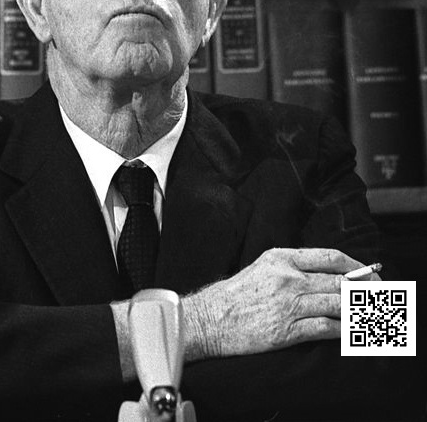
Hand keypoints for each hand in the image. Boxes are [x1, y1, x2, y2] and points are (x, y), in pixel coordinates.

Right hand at [182, 247, 371, 360]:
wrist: (210, 318)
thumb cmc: (235, 294)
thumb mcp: (263, 267)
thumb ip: (292, 266)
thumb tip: (327, 273)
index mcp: (281, 258)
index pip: (330, 257)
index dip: (356, 266)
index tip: (369, 272)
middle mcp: (287, 278)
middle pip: (339, 281)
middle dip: (364, 289)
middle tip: (378, 295)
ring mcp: (288, 304)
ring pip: (337, 304)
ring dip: (358, 310)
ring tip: (369, 313)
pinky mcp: (286, 330)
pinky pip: (325, 328)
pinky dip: (343, 330)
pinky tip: (350, 330)